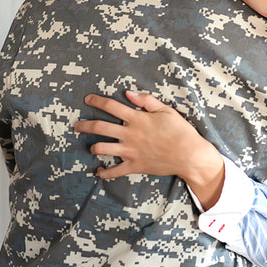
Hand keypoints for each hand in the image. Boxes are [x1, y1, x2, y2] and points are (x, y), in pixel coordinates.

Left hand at [75, 91, 225, 207]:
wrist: (189, 155)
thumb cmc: (180, 131)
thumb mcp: (166, 110)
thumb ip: (146, 101)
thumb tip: (129, 93)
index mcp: (137, 118)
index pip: (111, 106)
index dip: (97, 101)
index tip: (87, 99)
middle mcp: (129, 134)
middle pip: (99, 127)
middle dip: (84, 125)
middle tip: (76, 125)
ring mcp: (130, 151)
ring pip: (102, 149)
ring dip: (92, 147)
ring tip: (89, 147)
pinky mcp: (134, 166)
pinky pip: (114, 171)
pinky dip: (104, 173)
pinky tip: (99, 172)